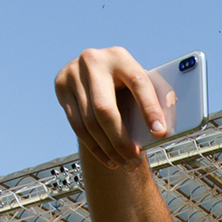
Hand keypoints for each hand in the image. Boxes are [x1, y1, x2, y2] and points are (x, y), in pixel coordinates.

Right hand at [54, 47, 166, 169]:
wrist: (95, 69)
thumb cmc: (126, 83)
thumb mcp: (139, 84)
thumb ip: (152, 101)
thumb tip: (160, 131)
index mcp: (120, 57)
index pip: (138, 83)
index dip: (150, 110)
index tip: (160, 133)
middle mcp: (93, 61)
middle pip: (105, 110)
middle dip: (121, 141)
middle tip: (135, 161)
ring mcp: (73, 73)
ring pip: (89, 122)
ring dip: (108, 150)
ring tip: (126, 164)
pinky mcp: (61, 87)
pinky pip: (77, 126)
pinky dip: (95, 148)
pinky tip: (109, 160)